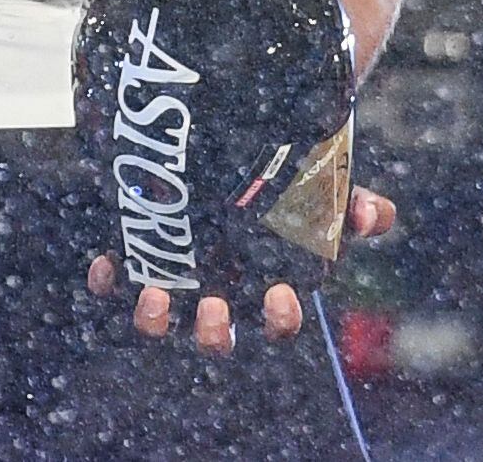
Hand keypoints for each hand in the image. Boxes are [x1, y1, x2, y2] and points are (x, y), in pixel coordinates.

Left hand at [86, 188, 401, 349]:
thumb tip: (376, 213)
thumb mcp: (321, 187)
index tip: (281, 295)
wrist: (233, 147)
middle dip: (211, 330)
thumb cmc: (284, 184)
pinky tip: (106, 262)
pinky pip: (114, 285)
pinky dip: (107, 279)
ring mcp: (175, 280)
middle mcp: (220, 293)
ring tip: (153, 294)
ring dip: (152, 318)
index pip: (279, 321)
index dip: (281, 318)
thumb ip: (349, 201)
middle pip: (214, 335)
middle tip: (212, 307)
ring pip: (159, 322)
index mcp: (267, 287)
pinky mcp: (137, 258)